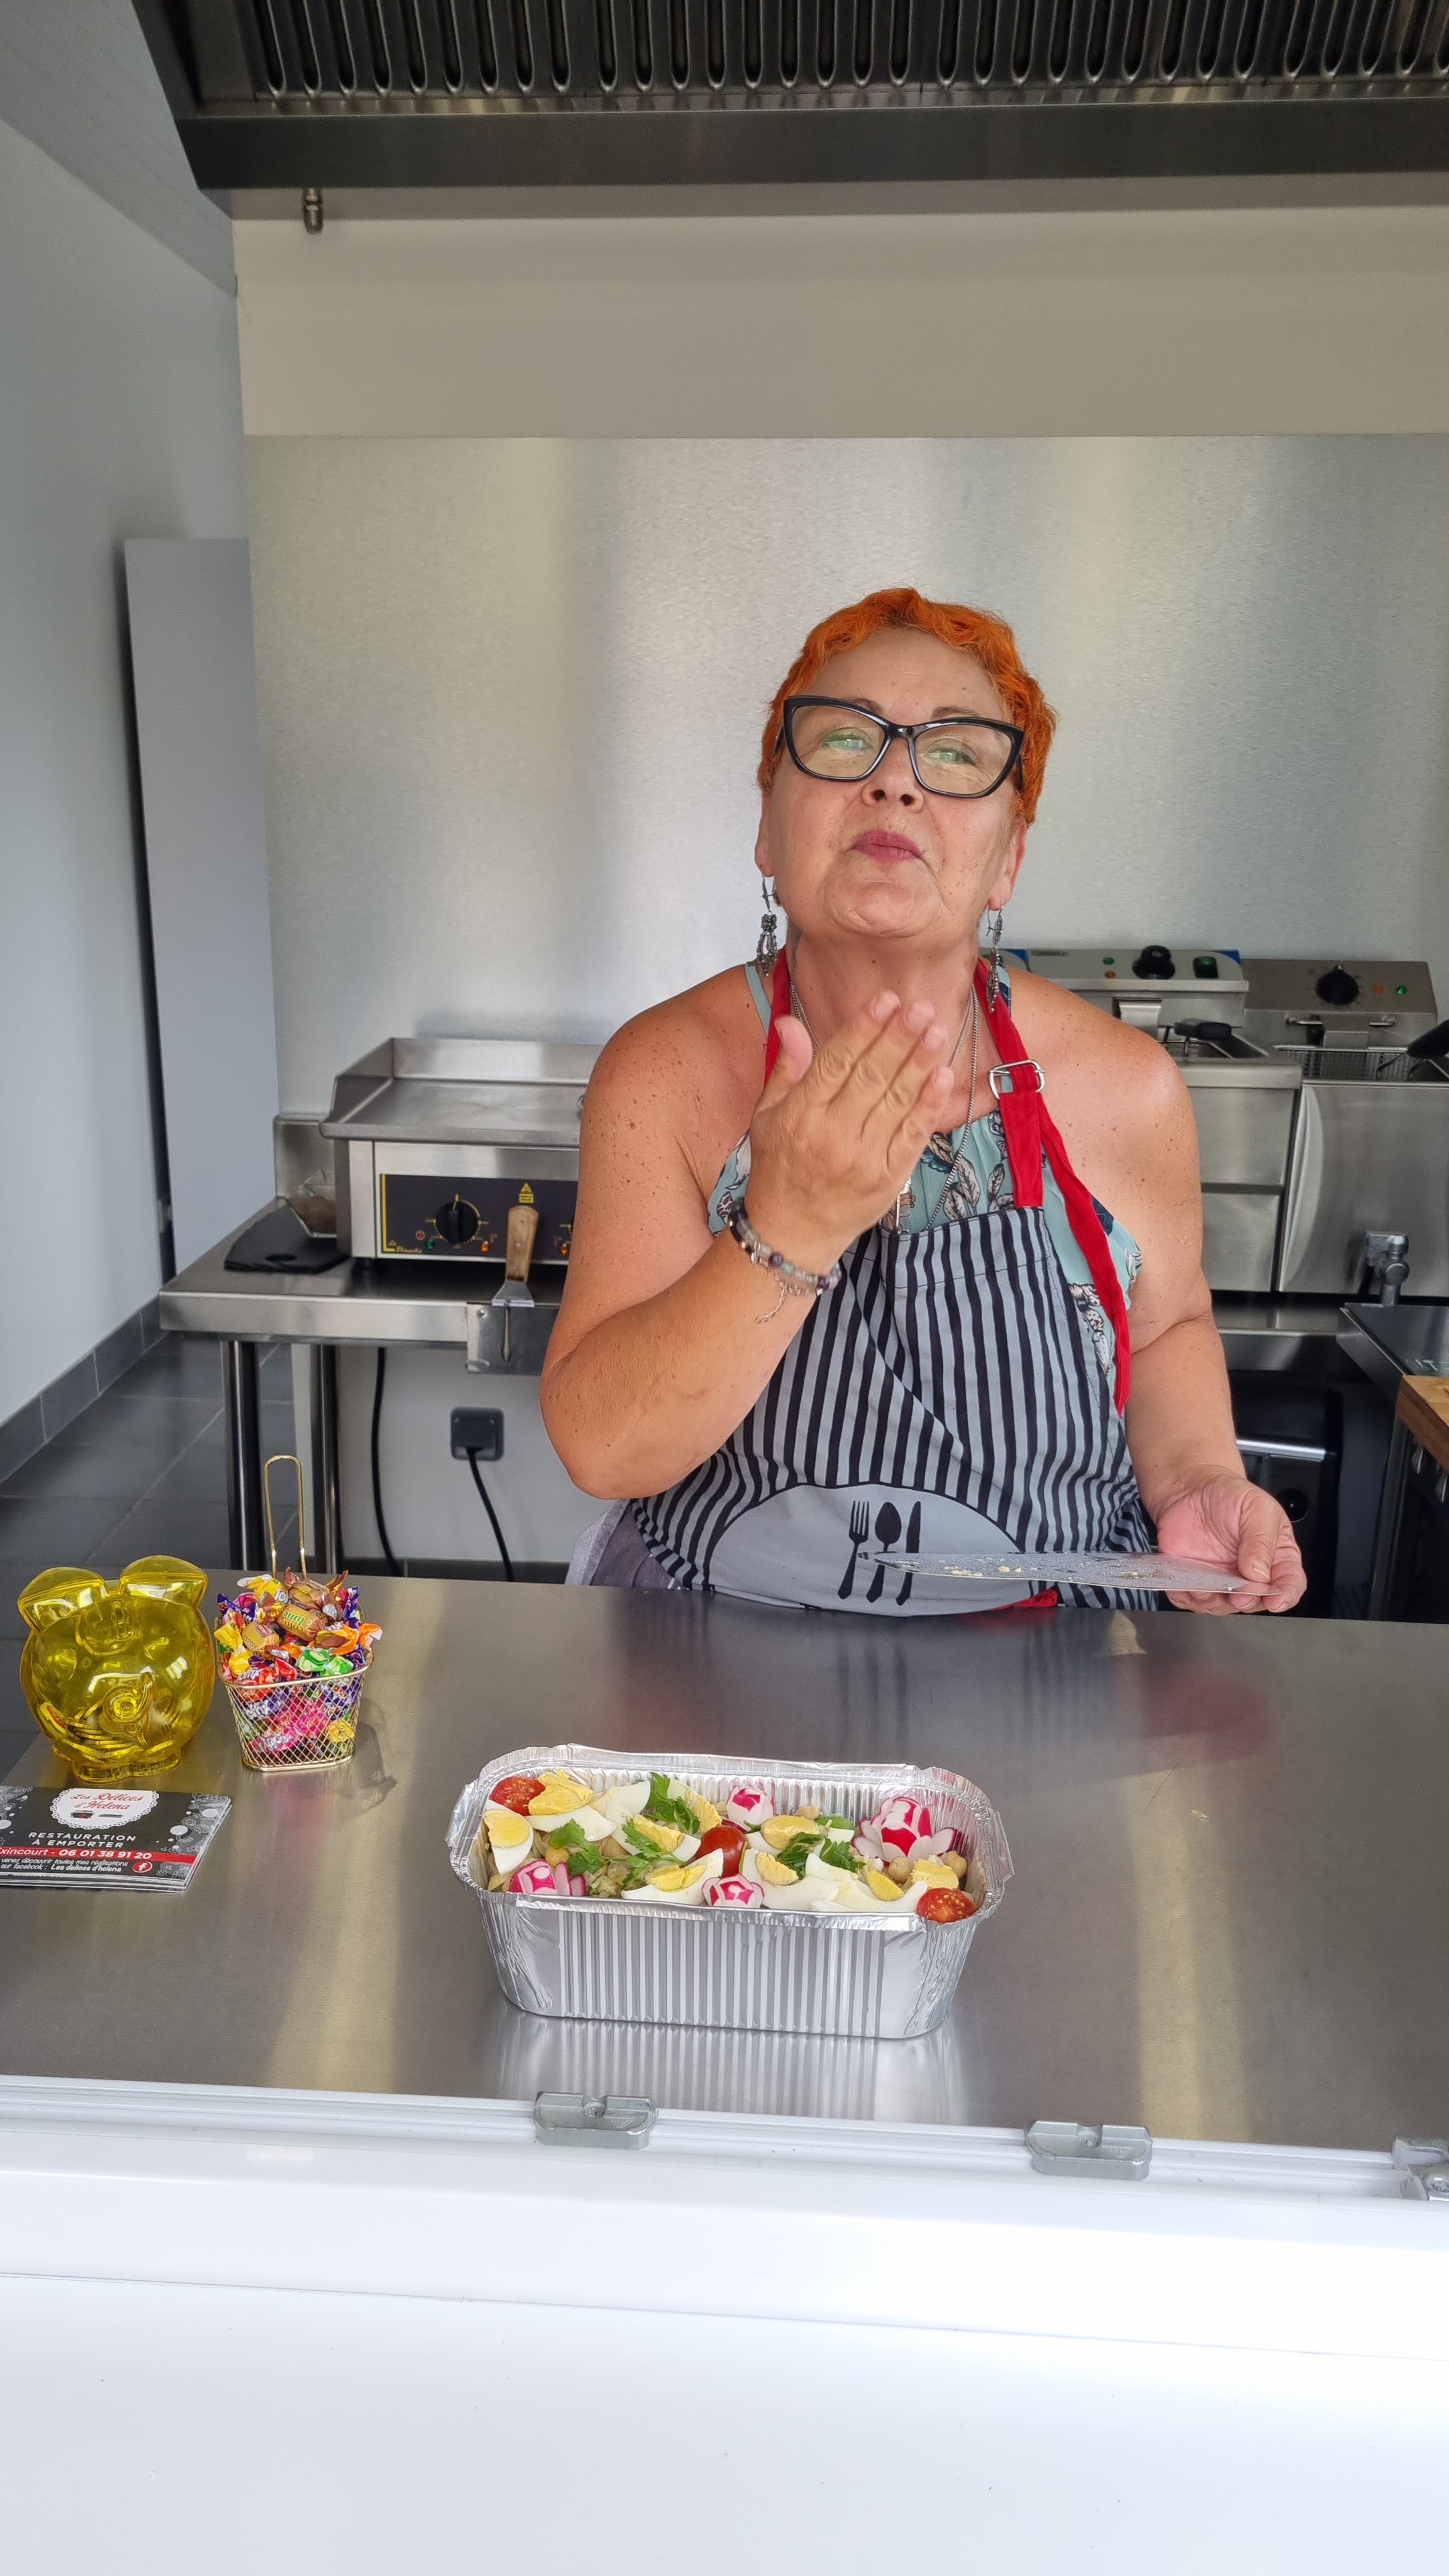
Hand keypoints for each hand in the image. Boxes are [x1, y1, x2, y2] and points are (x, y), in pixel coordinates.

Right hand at [743, 994, 953, 1272]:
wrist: (791, 1234)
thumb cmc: (778, 1170)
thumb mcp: (766, 1116)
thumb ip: (786, 1068)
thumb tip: (791, 1022)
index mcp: (801, 1114)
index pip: (837, 1061)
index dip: (864, 1028)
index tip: (886, 1000)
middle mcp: (833, 1133)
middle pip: (872, 1076)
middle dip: (898, 1037)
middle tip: (919, 1007)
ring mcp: (864, 1157)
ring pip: (897, 1100)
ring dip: (920, 1063)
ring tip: (936, 1031)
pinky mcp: (889, 1177)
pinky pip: (913, 1134)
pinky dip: (929, 1104)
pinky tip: (943, 1076)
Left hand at [1154, 1474, 1306, 1614]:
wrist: (1191, 1489)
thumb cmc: (1229, 1496)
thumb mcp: (1257, 1508)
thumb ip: (1261, 1540)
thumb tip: (1259, 1574)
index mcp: (1277, 1556)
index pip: (1290, 1583)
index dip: (1285, 1595)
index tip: (1275, 1600)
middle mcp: (1251, 1575)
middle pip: (1256, 1601)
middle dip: (1247, 1600)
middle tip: (1239, 1592)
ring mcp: (1222, 1581)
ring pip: (1222, 1606)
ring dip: (1215, 1601)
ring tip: (1207, 1584)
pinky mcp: (1195, 1582)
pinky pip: (1190, 1600)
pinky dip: (1187, 1597)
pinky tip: (1186, 1584)